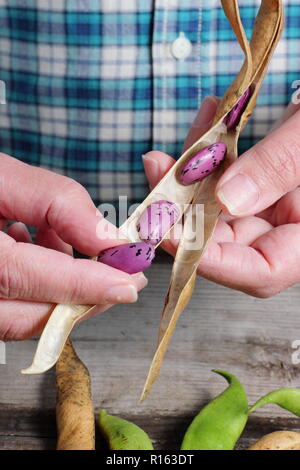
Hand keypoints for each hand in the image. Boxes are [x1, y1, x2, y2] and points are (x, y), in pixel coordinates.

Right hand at [0, 154, 146, 340]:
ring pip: (22, 320)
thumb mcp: (0, 176)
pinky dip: (43, 289)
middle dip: (83, 297)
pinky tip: (43, 250)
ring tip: (69, 245)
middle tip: (121, 274)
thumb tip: (105, 235)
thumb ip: (54, 201)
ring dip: (63, 292)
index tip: (128, 281)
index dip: (81, 283)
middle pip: (27, 316)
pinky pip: (12, 312)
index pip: (24, 279)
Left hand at [143, 97, 299, 297]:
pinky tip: (209, 116)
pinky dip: (213, 149)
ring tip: (186, 138)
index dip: (212, 261)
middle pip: (227, 239)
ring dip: (194, 171)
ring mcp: (275, 203)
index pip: (261, 271)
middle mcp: (289, 227)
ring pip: (218, 204)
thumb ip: (279, 166)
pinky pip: (228, 173)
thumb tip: (228, 199)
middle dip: (186, 208)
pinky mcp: (264, 176)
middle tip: (160, 174)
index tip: (171, 233)